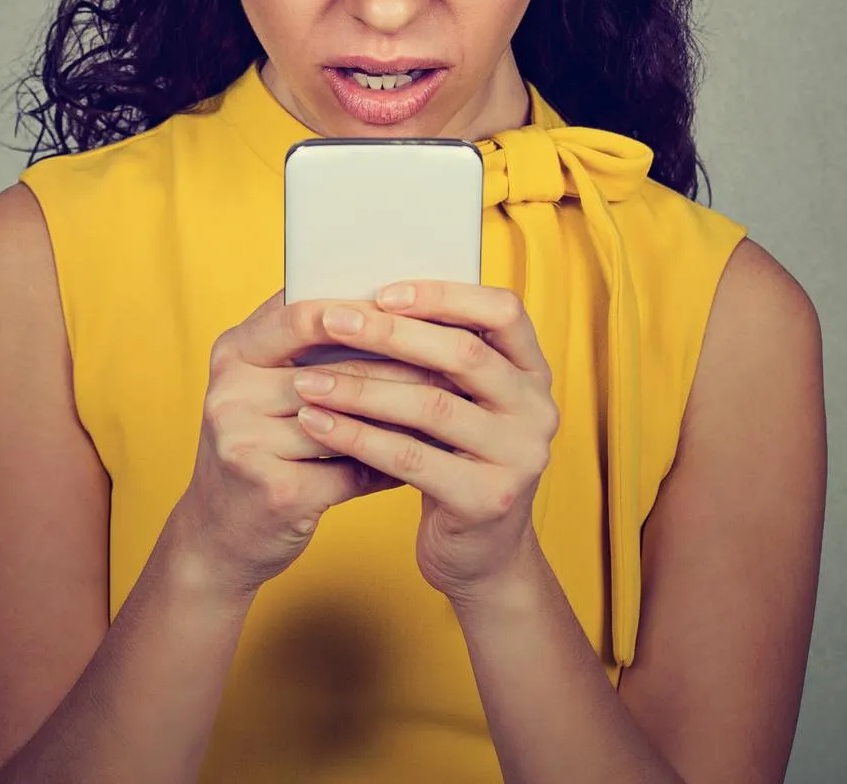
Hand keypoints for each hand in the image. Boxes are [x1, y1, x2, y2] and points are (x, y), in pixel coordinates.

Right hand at [171, 288, 443, 600]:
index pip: (301, 311)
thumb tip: (400, 314)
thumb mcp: (265, 389)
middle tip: (458, 359)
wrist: (217, 537)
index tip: (420, 309)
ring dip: (405, 415)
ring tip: (453, 407)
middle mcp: (230, 394)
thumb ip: (311, 351)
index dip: (364, 309)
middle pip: (334, 368)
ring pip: (349, 420)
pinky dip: (392, 464)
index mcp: (232, 354)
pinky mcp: (274, 493)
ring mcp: (246, 444)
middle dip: (401, 364)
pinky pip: (352, 469)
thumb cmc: (260, 447)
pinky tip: (427, 458)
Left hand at [288, 280, 558, 605]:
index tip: (383, 290)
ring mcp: (518, 457)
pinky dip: (359, 438)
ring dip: (362, 388)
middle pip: (464, 354)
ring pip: (432, 406)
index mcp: (533, 372)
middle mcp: (537, 410)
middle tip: (332, 321)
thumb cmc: (456, 459)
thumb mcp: (461, 403)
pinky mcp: (487, 500)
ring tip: (308, 380)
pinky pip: (412, 459)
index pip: (503, 311)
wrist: (481, 556)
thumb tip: (362, 300)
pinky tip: (319, 424)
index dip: (445, 294)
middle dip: (391, 334)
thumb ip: (437, 359)